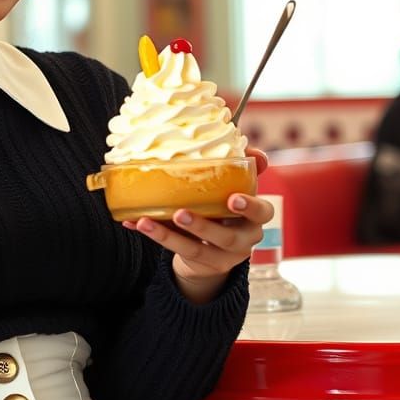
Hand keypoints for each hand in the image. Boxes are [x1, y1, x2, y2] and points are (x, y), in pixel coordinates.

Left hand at [121, 147, 271, 303]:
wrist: (217, 248)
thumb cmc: (223, 207)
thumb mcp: (231, 187)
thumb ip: (235, 163)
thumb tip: (239, 133)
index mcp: (254, 216)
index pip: (263, 212)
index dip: (250, 206)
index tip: (233, 198)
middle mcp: (245, 239)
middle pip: (228, 237)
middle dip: (204, 227)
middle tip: (181, 213)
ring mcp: (226, 257)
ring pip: (200, 251)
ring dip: (171, 236)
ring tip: (147, 222)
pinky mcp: (205, 266)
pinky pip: (179, 253)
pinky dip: (157, 237)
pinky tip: (137, 224)